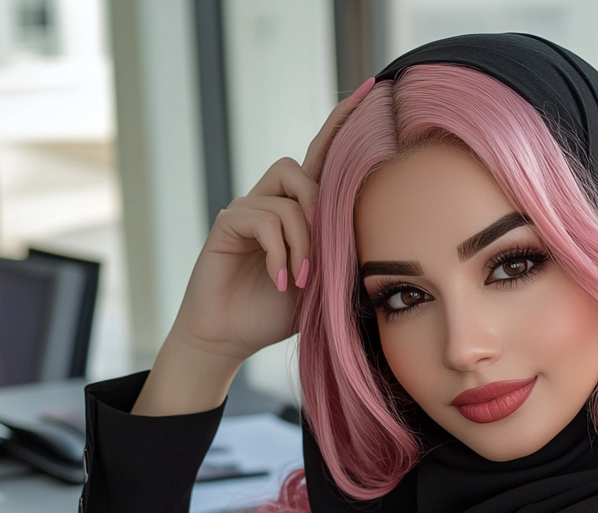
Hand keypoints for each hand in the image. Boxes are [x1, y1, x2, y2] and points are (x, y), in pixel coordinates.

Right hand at [133, 79, 374, 415]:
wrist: (231, 337)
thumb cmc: (275, 312)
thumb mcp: (321, 284)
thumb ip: (338, 253)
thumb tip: (371, 236)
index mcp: (299, 210)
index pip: (323, 158)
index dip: (342, 125)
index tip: (369, 91)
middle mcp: (272, 200)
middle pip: (305, 172)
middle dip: (321, 218)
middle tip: (319, 269)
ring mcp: (247, 209)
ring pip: (288, 199)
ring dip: (302, 242)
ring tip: (300, 280)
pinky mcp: (227, 223)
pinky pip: (263, 219)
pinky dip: (278, 252)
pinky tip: (280, 280)